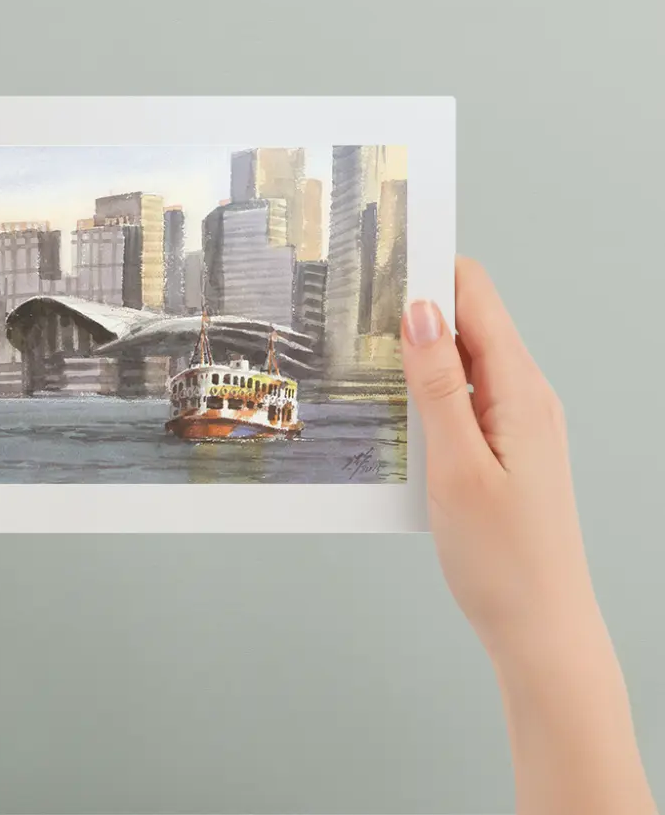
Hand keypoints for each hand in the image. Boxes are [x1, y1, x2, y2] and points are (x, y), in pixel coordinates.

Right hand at [402, 257, 656, 814]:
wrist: (539, 630)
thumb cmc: (502, 558)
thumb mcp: (456, 466)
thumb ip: (439, 383)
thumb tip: (420, 309)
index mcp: (520, 390)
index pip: (476, 297)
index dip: (429, 270)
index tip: (377, 261)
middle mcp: (525, 395)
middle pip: (468, 322)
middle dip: (414, 308)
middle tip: (350, 311)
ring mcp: (517, 422)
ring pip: (463, 360)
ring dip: (417, 353)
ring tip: (361, 356)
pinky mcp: (504, 447)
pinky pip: (465, 397)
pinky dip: (429, 391)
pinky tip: (394, 407)